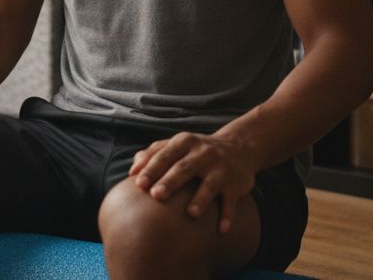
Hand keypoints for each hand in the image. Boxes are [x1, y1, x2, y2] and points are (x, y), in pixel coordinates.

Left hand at [128, 132, 257, 234]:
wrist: (239, 147)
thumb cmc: (197, 150)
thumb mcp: (178, 145)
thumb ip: (154, 153)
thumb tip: (133, 170)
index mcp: (185, 142)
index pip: (165, 155)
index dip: (152, 169)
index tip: (138, 184)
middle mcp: (204, 153)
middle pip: (184, 168)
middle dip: (170, 181)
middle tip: (156, 195)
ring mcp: (221, 168)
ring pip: (210, 184)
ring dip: (201, 199)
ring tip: (191, 214)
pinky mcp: (236, 184)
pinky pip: (231, 201)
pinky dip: (227, 215)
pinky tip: (221, 230)